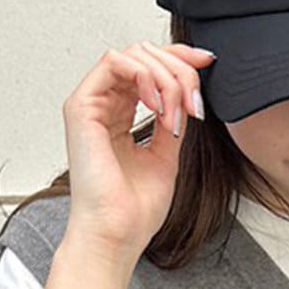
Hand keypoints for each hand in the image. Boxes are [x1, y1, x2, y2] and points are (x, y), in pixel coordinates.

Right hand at [62, 40, 216, 259]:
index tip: (207, 64)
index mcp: (120, 116)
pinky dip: (145, 77)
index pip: (149, 68)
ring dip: (166, 78)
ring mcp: (91, 104)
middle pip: (143, 54)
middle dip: (178, 70)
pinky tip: (159, 106)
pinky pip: (114, 63)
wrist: (118, 234)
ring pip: (133, 55)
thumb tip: (188, 96)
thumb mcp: (167, 157)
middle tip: (194, 102)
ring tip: (177, 115)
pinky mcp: (81, 107)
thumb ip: (173, 122)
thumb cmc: (134, 211)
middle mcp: (104, 106)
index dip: (180, 60)